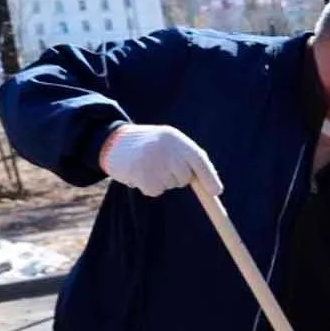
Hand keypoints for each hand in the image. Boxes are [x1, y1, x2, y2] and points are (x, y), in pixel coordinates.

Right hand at [99, 124, 224, 197]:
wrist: (113, 142)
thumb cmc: (148, 146)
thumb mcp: (169, 144)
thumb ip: (187, 159)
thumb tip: (214, 190)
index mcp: (175, 138)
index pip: (198, 159)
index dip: (209, 177)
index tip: (216, 192)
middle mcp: (165, 148)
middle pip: (185, 177)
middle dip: (178, 178)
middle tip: (162, 166)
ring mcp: (152, 161)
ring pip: (170, 185)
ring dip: (161, 181)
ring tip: (148, 166)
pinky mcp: (140, 174)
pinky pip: (155, 191)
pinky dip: (149, 187)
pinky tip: (139, 174)